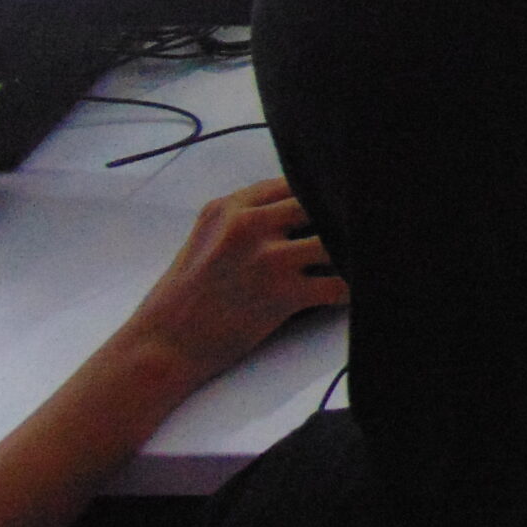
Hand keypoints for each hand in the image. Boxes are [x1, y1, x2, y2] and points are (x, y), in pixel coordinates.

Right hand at [114, 179, 343, 390]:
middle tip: (363, 230)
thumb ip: (246, 215)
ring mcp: (265, 259)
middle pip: (320, 203)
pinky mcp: (280, 295)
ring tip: (358, 261)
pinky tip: (347, 294)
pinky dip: (350, 290)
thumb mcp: (206, 238)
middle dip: (343, 217)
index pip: (295, 181)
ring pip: (336, 239)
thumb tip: (302, 202)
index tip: (340, 204)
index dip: (322, 194)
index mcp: (229, 207)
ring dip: (351, 251)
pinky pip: (338, 285)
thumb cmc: (187, 295)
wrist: (163, 345)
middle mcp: (248, 225)